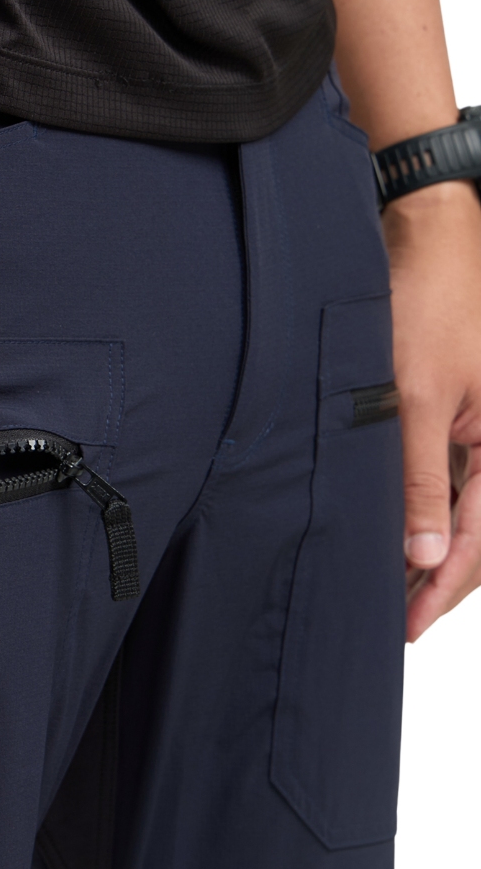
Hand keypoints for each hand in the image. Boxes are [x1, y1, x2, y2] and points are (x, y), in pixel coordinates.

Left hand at [384, 180, 480, 640]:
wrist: (423, 246)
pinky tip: (399, 535)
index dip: (444, 587)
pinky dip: (427, 514)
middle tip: (399, 618)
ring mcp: (480, 433)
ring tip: (395, 589)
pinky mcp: (459, 420)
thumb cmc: (424, 309)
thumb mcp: (412, 401)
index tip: (409, 622)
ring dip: (434, 553)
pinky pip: (452, 481)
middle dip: (441, 579)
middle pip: (480, 534)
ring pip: (466, 512)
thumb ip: (420, 479)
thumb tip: (426, 554)